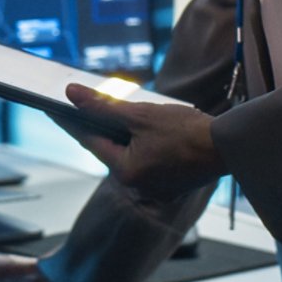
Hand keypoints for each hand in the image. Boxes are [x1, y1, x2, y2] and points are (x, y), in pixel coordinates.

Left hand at [62, 85, 222, 202]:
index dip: (70, 121)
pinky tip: (144, 128)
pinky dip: (140, 143)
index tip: (52, 108)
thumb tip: (72, 94)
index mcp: (127, 172)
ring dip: (122, 135)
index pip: (90, 141)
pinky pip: (146, 159)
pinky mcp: (169, 182)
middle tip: (82, 105)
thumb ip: (103, 106)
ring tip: (116, 113)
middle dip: (99, 127)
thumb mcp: (141, 114)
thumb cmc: (187, 131)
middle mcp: (137, 185)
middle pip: (109, 149)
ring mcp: (154, 186)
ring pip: (128, 154)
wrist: (229, 146)